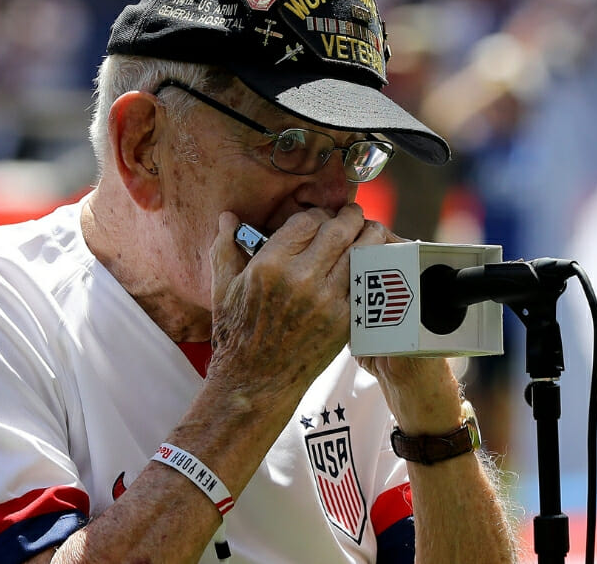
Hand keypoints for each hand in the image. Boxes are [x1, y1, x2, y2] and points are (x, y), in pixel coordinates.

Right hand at [206, 204, 389, 407]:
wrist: (256, 381)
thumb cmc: (236, 334)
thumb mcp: (223, 288)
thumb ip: (225, 247)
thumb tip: (228, 217)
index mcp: (269, 265)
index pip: (307, 221)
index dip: (317, 214)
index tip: (320, 218)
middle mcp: (301, 279)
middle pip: (338, 230)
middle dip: (350, 217)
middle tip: (353, 214)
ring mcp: (326, 300)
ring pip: (360, 253)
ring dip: (369, 237)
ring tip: (370, 231)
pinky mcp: (343, 320)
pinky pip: (366, 283)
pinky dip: (373, 268)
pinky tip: (373, 262)